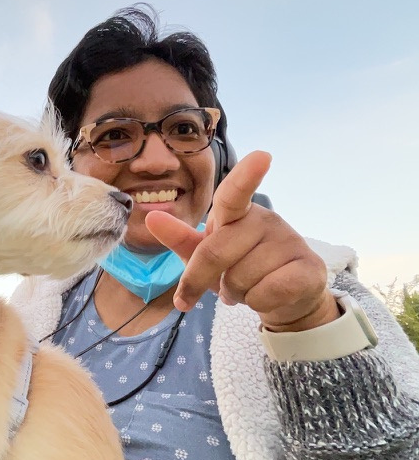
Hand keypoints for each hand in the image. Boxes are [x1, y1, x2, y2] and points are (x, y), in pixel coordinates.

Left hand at [145, 151, 339, 331]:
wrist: (285, 298)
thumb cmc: (241, 269)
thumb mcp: (207, 255)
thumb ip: (181, 239)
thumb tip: (151, 218)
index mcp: (238, 213)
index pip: (235, 193)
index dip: (246, 175)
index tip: (262, 156)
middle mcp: (266, 220)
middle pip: (215, 253)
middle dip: (205, 281)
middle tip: (222, 287)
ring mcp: (290, 242)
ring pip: (241, 279)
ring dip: (238, 294)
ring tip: (249, 288)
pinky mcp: (309, 268)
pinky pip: (267, 293)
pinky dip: (259, 303)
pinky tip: (268, 296)